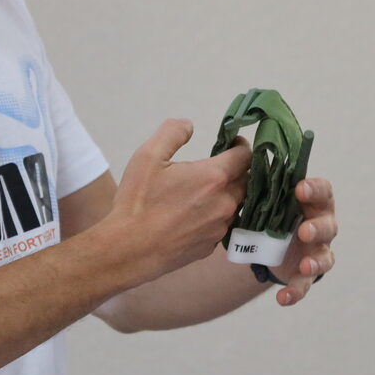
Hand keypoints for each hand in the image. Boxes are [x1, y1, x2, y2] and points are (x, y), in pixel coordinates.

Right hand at [107, 119, 249, 281]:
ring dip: (226, 194)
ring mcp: (219, 228)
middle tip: (216, 166)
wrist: (128, 250)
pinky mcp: (210, 247)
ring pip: (235, 205)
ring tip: (203, 192)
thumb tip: (190, 124)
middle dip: (236, 170)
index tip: (232, 143)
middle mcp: (225, 203)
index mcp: (214, 178)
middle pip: (246, 181)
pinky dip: (214, 216)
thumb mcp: (148, 156)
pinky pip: (221, 226)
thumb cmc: (138, 201)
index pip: (246, 156)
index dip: (241, 146)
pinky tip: (194, 216)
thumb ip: (172, 133)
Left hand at [272, 177, 336, 306]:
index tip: (300, 189)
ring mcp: (317, 250)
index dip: (315, 190)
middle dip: (317, 228)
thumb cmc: (275, 210)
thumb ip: (262, 182)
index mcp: (314, 201)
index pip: (323, 191)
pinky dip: (296, 292)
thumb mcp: (270, 196)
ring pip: (324, 256)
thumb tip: (239, 153)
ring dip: (316, 261)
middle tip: (304, 230)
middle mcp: (321, 224)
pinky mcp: (307, 273)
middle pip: (328, 225)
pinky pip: (305, 284)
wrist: (272, 239)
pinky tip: (283, 299)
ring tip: (305, 265)